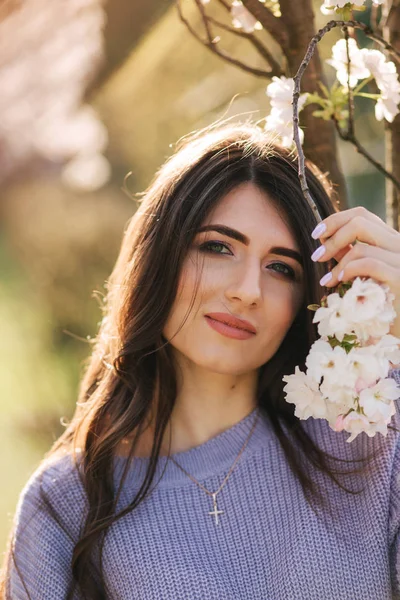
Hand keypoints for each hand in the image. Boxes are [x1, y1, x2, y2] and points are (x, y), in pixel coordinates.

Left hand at [310, 206, 399, 339]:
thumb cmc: (382, 301)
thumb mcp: (364, 273)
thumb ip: (350, 255)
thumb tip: (327, 242)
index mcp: (391, 240)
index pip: (362, 215)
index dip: (335, 220)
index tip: (317, 235)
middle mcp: (399, 244)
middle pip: (361, 222)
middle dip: (332, 237)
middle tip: (317, 257)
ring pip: (361, 247)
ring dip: (337, 264)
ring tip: (327, 280)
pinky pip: (369, 265)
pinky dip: (349, 271)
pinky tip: (339, 282)